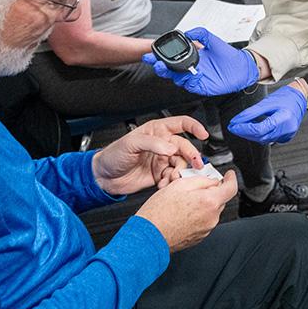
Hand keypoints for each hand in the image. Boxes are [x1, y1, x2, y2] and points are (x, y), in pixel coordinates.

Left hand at [92, 116, 207, 194]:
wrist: (104, 177)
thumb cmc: (114, 154)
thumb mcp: (131, 143)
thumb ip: (152, 143)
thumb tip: (171, 147)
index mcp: (157, 131)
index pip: (181, 124)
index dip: (194, 127)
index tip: (203, 134)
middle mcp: (162, 144)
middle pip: (185, 147)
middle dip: (192, 156)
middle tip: (195, 166)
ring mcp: (162, 160)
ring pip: (181, 164)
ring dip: (180, 173)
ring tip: (171, 178)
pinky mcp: (160, 175)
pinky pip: (173, 178)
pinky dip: (172, 182)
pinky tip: (163, 184)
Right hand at [136, 170, 237, 251]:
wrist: (149, 236)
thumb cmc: (160, 212)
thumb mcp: (179, 184)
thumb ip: (200, 180)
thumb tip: (211, 180)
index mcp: (209, 202)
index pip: (231, 188)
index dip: (231, 178)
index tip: (229, 174)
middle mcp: (211, 217)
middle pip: (220, 198)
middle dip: (211, 190)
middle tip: (195, 184)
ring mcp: (206, 229)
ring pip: (211, 209)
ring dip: (203, 202)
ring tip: (183, 200)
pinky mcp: (199, 237)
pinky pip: (204, 220)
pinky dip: (198, 213)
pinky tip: (182, 211)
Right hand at [142, 27, 258, 95]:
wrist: (242, 67)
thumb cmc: (228, 55)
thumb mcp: (213, 40)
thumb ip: (200, 33)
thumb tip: (187, 32)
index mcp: (190, 57)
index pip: (171, 58)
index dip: (159, 57)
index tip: (151, 53)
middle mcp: (190, 68)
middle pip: (169, 70)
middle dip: (160, 67)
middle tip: (156, 63)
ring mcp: (195, 78)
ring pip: (177, 78)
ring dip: (171, 74)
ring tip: (167, 68)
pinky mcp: (201, 86)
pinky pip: (191, 85)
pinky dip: (189, 80)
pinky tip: (192, 73)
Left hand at [228, 84, 306, 143]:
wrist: (300, 96)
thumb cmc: (285, 96)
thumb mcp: (267, 102)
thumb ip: (251, 112)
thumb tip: (237, 120)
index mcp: (283, 119)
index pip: (259, 129)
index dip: (244, 128)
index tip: (233, 126)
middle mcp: (287, 129)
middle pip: (261, 136)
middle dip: (245, 133)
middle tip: (233, 127)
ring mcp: (288, 134)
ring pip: (264, 140)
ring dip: (251, 135)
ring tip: (240, 128)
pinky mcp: (287, 136)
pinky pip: (270, 139)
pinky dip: (260, 135)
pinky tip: (252, 130)